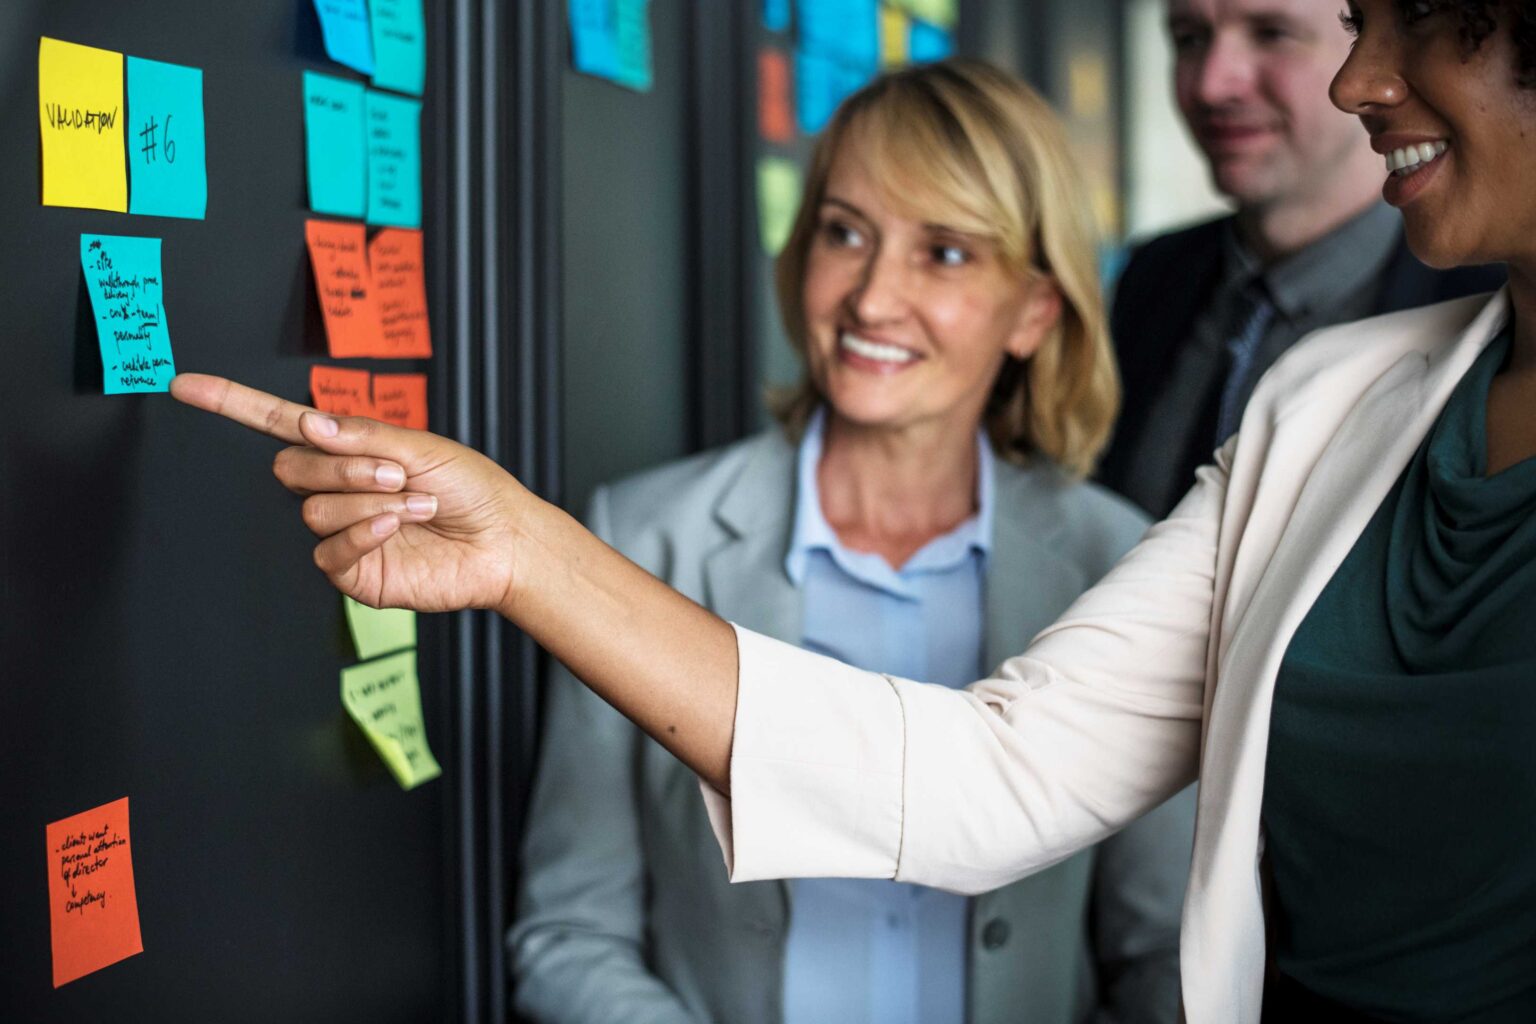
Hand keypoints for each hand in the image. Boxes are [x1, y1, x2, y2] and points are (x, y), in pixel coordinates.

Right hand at [171, 373, 528, 613]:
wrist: (503, 541)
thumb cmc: (471, 489)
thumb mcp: (422, 447)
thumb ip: (363, 436)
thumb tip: (308, 425)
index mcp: (349, 451)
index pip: (280, 425)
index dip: (234, 405)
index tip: (186, 386)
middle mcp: (336, 491)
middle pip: (290, 469)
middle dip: (341, 467)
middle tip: (394, 472)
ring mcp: (340, 532)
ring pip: (313, 510)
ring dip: (367, 500)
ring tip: (416, 502)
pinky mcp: (352, 573)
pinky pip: (329, 551)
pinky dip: (365, 533)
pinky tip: (398, 525)